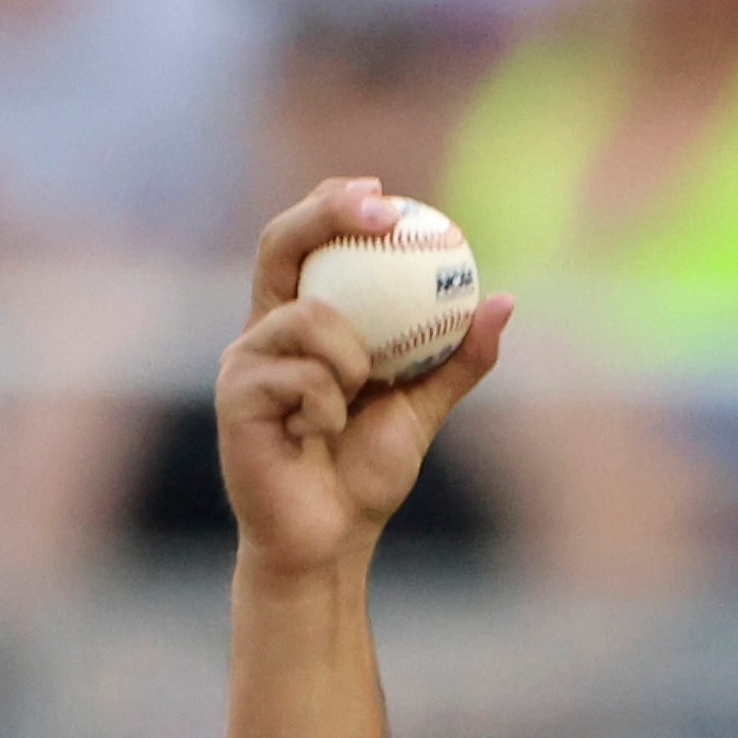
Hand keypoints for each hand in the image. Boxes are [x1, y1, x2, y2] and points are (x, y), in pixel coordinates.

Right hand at [215, 178, 512, 582]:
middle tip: (379, 210)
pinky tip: (323, 433)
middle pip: (279, 246)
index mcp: (300, 326)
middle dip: (325, 214)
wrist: (330, 542)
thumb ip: (458, 359)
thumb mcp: (422, 409)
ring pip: (307, 319)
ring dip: (351, 356)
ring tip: (357, 397)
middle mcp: (263, 334)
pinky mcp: (234, 399)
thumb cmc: (365, 476)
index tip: (386, 196)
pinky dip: (330, 404)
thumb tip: (503, 302)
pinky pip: (300, 376)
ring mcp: (243, 363)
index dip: (334, 206)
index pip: (307, 246)